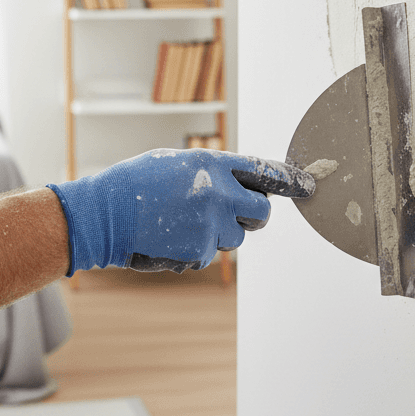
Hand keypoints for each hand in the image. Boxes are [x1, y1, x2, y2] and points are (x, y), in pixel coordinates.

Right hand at [48, 148, 314, 274]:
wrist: (105, 213)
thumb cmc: (137, 182)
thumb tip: (242, 184)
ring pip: (236, 236)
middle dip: (251, 214)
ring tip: (181, 221)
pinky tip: (170, 236)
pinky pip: (210, 253)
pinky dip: (195, 248)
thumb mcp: (177, 163)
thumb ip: (212, 172)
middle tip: (229, 211)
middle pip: (261, 212)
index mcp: (212, 163)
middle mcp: (218, 192)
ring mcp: (211, 223)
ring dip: (218, 232)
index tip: (310, 186)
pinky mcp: (200, 250)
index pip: (264, 170)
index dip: (290, 180)